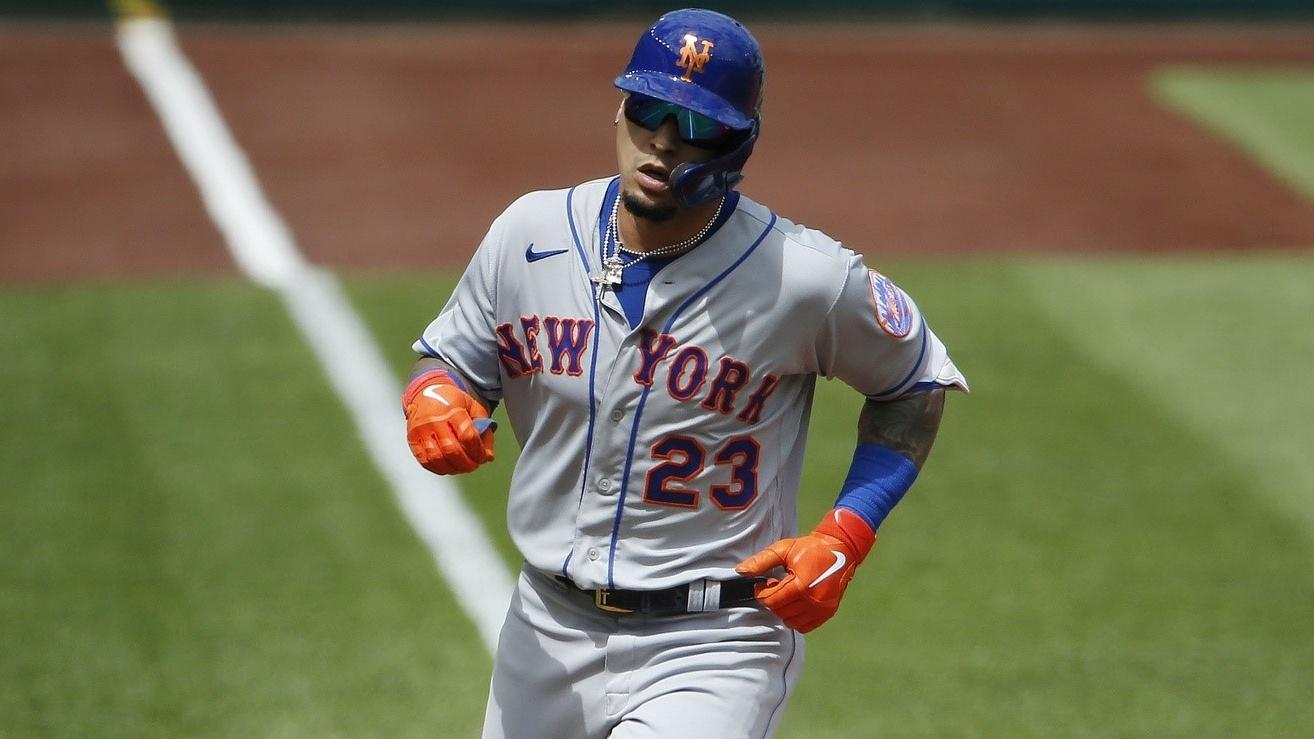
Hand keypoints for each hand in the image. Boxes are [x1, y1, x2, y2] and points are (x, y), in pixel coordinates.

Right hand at [402, 369, 494, 474]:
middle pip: (451, 450)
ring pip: (437, 458)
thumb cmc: (453, 402)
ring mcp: (420, 430)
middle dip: (466, 463)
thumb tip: (488, 457)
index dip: (478, 451)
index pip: (467, 436)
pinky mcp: (412, 439)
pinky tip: (448, 467)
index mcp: (452, 409)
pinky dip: (438, 469)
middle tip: (474, 465)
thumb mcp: (473, 407)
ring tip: (461, 468)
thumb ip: (484, 429)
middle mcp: (434, 420)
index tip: (484, 457)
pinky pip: (425, 461)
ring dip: (453, 468)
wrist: (426, 391)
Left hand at [735, 508, 875, 632]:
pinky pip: (804, 626)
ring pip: (790, 621)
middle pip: (779, 611)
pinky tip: (796, 602)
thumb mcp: (784, 549)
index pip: (771, 600)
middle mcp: (812, 601)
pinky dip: (796, 618)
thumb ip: (761, 561)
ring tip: (786, 592)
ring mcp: (821, 609)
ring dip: (783, 609)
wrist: (841, 549)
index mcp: (801, 586)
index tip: (763, 583)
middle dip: (772, 599)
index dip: (761, 593)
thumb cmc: (810, 548)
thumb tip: (740, 571)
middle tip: (776, 585)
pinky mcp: (828, 613)